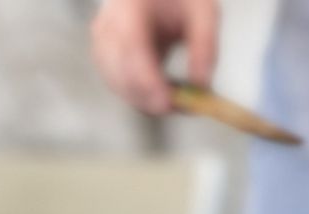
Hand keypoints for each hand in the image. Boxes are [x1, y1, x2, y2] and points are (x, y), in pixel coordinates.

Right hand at [91, 0, 218, 113]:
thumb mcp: (202, 12)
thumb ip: (205, 46)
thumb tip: (201, 85)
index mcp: (129, 4)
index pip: (131, 46)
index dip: (146, 79)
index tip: (167, 103)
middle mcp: (109, 22)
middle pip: (119, 71)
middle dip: (149, 97)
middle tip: (183, 107)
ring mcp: (103, 41)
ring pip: (117, 84)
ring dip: (147, 100)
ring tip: (178, 99)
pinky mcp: (106, 57)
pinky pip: (119, 86)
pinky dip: (141, 97)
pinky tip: (163, 94)